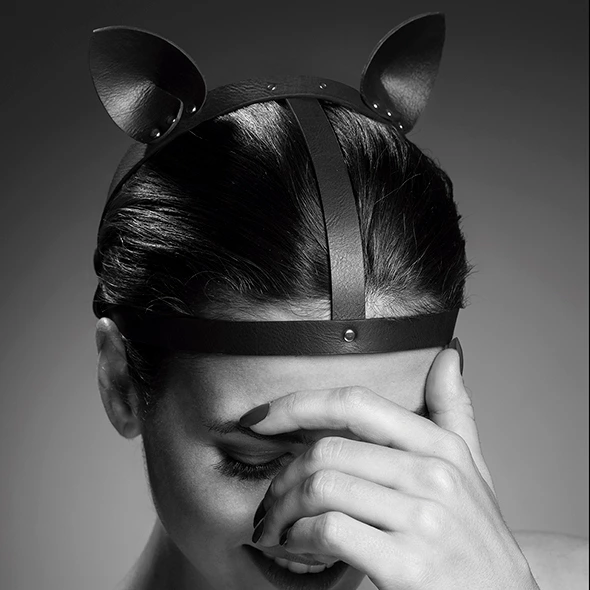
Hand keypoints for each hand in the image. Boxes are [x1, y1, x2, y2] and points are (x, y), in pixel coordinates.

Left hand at [245, 345, 539, 589]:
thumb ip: (454, 409)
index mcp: (440, 445)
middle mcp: (434, 474)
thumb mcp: (474, 470)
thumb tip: (448, 354)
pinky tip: (296, 544)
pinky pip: (329, 530)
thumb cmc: (478, 540)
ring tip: (278, 524)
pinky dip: (298, 537)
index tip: (261, 418)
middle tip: (272, 497)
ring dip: (285, 508)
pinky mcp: (408, 566)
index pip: (355, 403)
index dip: (298, 404)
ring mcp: (423, 519)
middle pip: (328, 450)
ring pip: (322, 487)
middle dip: (284, 474)